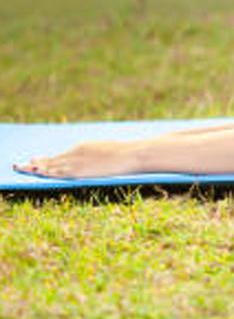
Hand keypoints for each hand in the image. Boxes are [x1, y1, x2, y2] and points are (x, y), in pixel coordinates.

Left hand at [14, 140, 138, 179]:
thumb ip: (93, 155)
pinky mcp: (80, 170)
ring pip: (51, 165)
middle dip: (35, 163)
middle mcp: (75, 153)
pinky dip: (46, 171)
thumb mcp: (105, 150)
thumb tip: (93, 160)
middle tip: (19, 165)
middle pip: (51, 160)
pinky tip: (36, 171)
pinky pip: (58, 171)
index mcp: (82, 146)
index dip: (45, 160)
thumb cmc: (124, 153)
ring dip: (35, 168)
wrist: (130, 154)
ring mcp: (77, 162)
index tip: (35, 160)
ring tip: (21, 168)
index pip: (60, 155)